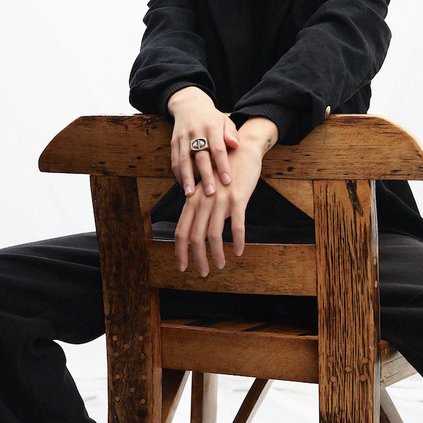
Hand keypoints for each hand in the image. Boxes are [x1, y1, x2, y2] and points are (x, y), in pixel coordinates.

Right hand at [167, 87, 238, 196]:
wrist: (189, 105)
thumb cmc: (212, 119)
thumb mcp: (225, 121)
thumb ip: (231, 133)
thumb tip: (235, 145)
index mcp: (212, 127)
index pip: (218, 149)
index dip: (223, 166)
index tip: (228, 181)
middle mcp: (196, 132)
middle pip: (201, 157)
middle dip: (205, 176)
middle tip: (210, 193)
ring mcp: (183, 137)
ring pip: (184, 160)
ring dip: (187, 178)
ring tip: (191, 195)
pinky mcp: (174, 142)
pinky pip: (175, 160)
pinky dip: (178, 174)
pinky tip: (184, 186)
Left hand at [174, 118, 277, 275]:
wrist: (243, 149)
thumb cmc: (225, 172)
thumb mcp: (209, 191)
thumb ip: (205, 211)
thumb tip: (207, 233)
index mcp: (193, 200)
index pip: (181, 231)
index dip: (180, 252)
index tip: (182, 267)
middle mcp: (203, 201)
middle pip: (195, 237)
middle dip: (197, 259)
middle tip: (203, 273)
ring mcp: (220, 200)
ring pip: (215, 235)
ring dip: (217, 255)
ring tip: (221, 266)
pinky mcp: (238, 198)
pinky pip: (237, 225)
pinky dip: (238, 241)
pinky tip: (240, 251)